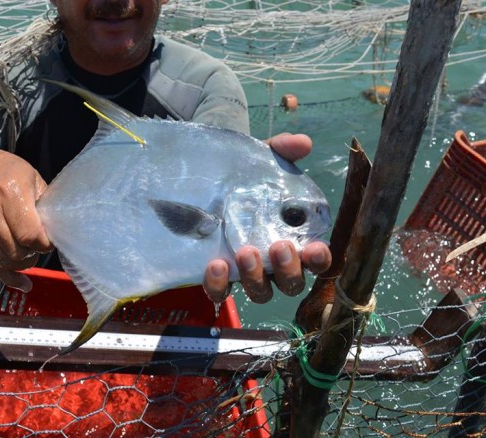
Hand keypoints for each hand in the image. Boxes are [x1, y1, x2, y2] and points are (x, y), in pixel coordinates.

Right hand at [0, 149, 51, 289]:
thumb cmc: (10, 173)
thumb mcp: (33, 179)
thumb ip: (45, 206)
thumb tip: (59, 232)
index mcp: (11, 191)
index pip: (30, 234)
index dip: (44, 244)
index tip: (50, 240)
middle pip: (16, 251)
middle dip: (33, 254)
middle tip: (40, 246)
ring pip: (4, 260)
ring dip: (23, 263)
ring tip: (30, 252)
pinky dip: (9, 276)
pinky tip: (23, 284)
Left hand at [202, 132, 331, 303]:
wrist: (199, 187)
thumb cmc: (242, 179)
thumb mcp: (260, 163)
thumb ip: (281, 152)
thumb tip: (302, 143)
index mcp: (292, 238)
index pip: (316, 259)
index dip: (320, 259)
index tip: (316, 248)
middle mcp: (274, 264)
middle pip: (292, 283)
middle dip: (289, 270)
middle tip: (278, 247)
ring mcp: (246, 274)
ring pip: (261, 292)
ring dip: (256, 277)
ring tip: (245, 252)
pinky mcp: (217, 279)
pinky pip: (221, 293)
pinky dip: (220, 285)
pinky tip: (215, 265)